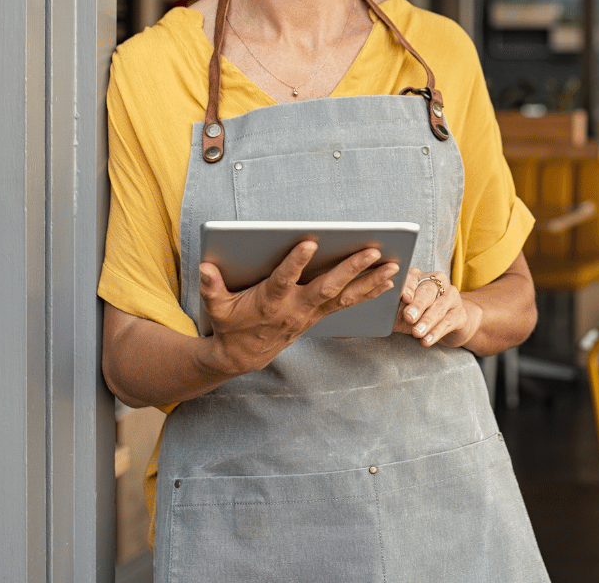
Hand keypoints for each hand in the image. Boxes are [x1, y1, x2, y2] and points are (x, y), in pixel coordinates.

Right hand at [199, 241, 398, 374]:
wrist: (244, 356)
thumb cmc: (231, 324)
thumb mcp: (216, 307)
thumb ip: (211, 287)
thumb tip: (205, 267)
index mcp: (270, 301)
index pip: (284, 279)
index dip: (296, 262)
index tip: (310, 242)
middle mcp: (296, 307)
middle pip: (327, 286)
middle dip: (351, 268)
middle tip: (372, 250)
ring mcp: (311, 313)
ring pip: (345, 296)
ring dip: (370, 281)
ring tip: (393, 265)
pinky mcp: (320, 315)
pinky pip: (349, 303)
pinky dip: (369, 292)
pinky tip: (388, 280)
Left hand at [393, 267, 481, 348]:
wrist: (449, 323)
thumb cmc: (420, 314)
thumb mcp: (404, 310)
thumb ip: (394, 308)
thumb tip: (378, 313)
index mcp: (420, 277)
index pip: (413, 278)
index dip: (408, 287)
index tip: (403, 297)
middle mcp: (438, 282)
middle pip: (428, 291)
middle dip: (418, 305)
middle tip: (408, 317)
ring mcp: (451, 297)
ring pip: (439, 307)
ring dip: (427, 321)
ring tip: (417, 333)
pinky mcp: (460, 314)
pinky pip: (448, 322)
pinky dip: (436, 332)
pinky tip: (427, 340)